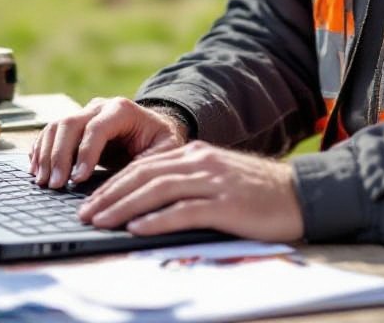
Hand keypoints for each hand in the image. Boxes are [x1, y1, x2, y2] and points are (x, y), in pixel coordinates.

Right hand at [29, 97, 187, 188]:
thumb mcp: (166, 148)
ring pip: (56, 127)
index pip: (97, 127)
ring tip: (43, 181)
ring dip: (46, 154)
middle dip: (59, 155)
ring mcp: (84, 114)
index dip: (85, 153)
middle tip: (55, 184)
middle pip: (70, 124)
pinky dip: (41, 150)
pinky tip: (37, 170)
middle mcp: (100, 107)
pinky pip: (50, 133)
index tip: (77, 179)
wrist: (151, 128)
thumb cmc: (159, 140)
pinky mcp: (74, 125)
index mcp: (122, 109)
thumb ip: (151, 160)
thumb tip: (129, 181)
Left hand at [77, 140, 303, 241]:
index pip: (144, 166)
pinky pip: (184, 210)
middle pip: (144, 175)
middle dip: (109, 195)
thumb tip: (147, 202)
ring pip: (157, 190)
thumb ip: (187, 183)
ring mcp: (213, 182)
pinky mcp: (226, 204)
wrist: (299, 194)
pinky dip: (157, 219)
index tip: (90, 201)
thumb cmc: (256, 192)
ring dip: (123, 207)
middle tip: (84, 213)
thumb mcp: (217, 178)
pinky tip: (137, 229)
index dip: (113, 183)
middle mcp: (201, 162)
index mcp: (196, 154)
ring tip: (100, 221)